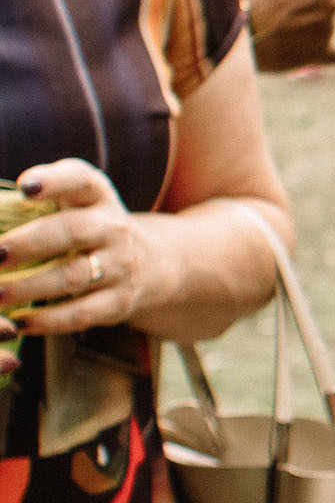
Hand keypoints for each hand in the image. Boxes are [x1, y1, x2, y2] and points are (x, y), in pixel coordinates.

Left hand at [0, 161, 152, 346]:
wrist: (146, 263)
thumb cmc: (84, 228)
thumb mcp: (73, 204)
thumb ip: (34, 204)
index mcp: (97, 195)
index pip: (80, 180)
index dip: (54, 182)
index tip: (25, 188)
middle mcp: (114, 227)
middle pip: (74, 232)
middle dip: (28, 244)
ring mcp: (121, 266)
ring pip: (73, 276)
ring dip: (28, 287)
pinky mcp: (120, 301)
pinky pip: (81, 313)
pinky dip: (48, 320)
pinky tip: (19, 322)